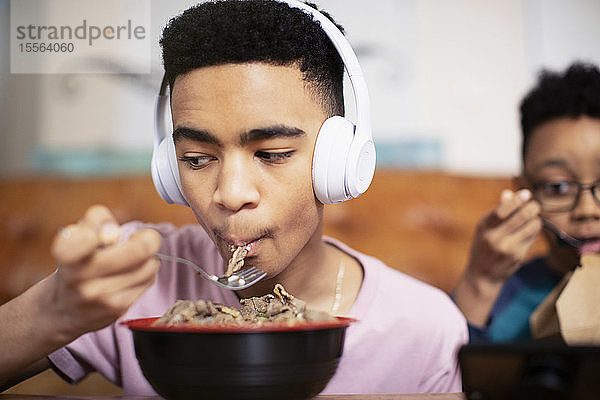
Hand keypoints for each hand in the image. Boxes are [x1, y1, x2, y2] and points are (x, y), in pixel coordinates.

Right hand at [48, 205, 160, 340]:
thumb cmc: (77, 261)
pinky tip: (130, 274)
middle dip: (148, 238)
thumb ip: (96, 218)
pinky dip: (145, 273)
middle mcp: (80, 278)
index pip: (83, 238)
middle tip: (143, 237)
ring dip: (147, 258)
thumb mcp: (77, 232)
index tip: (104, 232)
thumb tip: (114, 232)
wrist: (63, 308)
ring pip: (149, 265)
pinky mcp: (117, 309)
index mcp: (67, 253)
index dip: (101, 226)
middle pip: (139, 250)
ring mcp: (100, 296)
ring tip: (133, 258)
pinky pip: (148, 280)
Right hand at [453, 189, 541, 325]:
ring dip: (536, 218)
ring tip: (533, 217)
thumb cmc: (483, 247)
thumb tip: (509, 193)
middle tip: (534, 204)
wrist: (482, 275)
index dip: (517, 200)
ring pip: (531, 226)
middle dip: (532, 207)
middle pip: (522, 216)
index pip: (502, 209)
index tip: (526, 193)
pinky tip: (530, 229)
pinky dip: (534, 230)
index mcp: (484, 227)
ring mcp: (507, 247)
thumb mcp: (484, 229)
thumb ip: (497, 212)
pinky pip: (532, 236)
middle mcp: (494, 237)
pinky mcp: (518, 255)